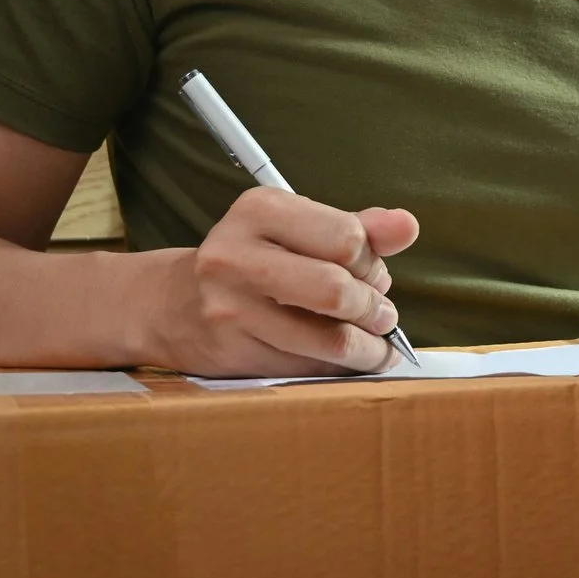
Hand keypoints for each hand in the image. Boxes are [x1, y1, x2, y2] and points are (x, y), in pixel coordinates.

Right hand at [143, 187, 418, 376]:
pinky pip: (308, 367)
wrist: (171, 303)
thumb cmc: (254, 259)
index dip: (373, 261)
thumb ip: (359, 227)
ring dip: (367, 347)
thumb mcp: (299, 228)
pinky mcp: (232, 351)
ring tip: (375, 342)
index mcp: (259, 210)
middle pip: (337, 289)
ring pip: (327, 338)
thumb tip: (407, 226)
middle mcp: (236, 255)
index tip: (373, 272)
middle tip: (381, 313)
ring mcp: (229, 307)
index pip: (347, 238)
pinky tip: (348, 360)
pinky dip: (340, 367)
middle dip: (374, 307)